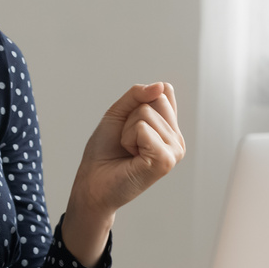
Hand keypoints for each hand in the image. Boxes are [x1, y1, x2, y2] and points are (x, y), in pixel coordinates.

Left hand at [62, 83, 185, 266]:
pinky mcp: (165, 161)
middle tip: (126, 140)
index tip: (129, 124)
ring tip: (128, 150)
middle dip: (131, 116)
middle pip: (156, 99)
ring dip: (127, 130)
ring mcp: (174, 151)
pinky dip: (129, 138)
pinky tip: (131, 156)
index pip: (163, 91)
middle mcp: (176, 139)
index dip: (138, 101)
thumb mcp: (119, 112)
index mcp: (169, 128)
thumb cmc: (105, 150)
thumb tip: (161, 86)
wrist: (92, 181)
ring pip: (146, 113)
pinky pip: (144, 129)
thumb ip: (138, 94)